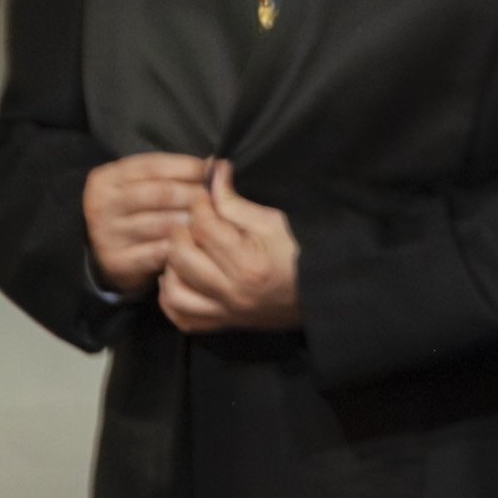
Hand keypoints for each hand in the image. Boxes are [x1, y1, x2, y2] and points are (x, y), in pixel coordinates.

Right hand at [81, 153, 209, 295]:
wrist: (109, 253)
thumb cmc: (138, 211)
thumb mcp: (147, 185)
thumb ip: (176, 173)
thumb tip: (221, 165)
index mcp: (107, 179)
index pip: (153, 165)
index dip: (189, 166)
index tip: (215, 170)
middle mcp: (102, 204)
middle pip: (162, 193)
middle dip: (196, 194)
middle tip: (219, 199)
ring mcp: (107, 234)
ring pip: (165, 224)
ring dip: (195, 222)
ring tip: (214, 221)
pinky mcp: (117, 261)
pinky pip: (162, 251)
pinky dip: (184, 246)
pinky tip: (199, 243)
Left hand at [157, 160, 302, 335]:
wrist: (326, 292)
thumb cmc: (304, 253)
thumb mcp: (275, 222)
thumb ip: (236, 202)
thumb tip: (213, 174)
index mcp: (248, 262)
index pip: (203, 226)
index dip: (200, 204)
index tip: (205, 195)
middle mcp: (231, 291)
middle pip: (180, 255)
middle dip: (181, 231)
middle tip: (195, 222)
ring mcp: (225, 311)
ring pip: (173, 289)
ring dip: (172, 265)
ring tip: (186, 250)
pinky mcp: (223, 323)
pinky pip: (181, 316)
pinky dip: (171, 298)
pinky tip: (180, 279)